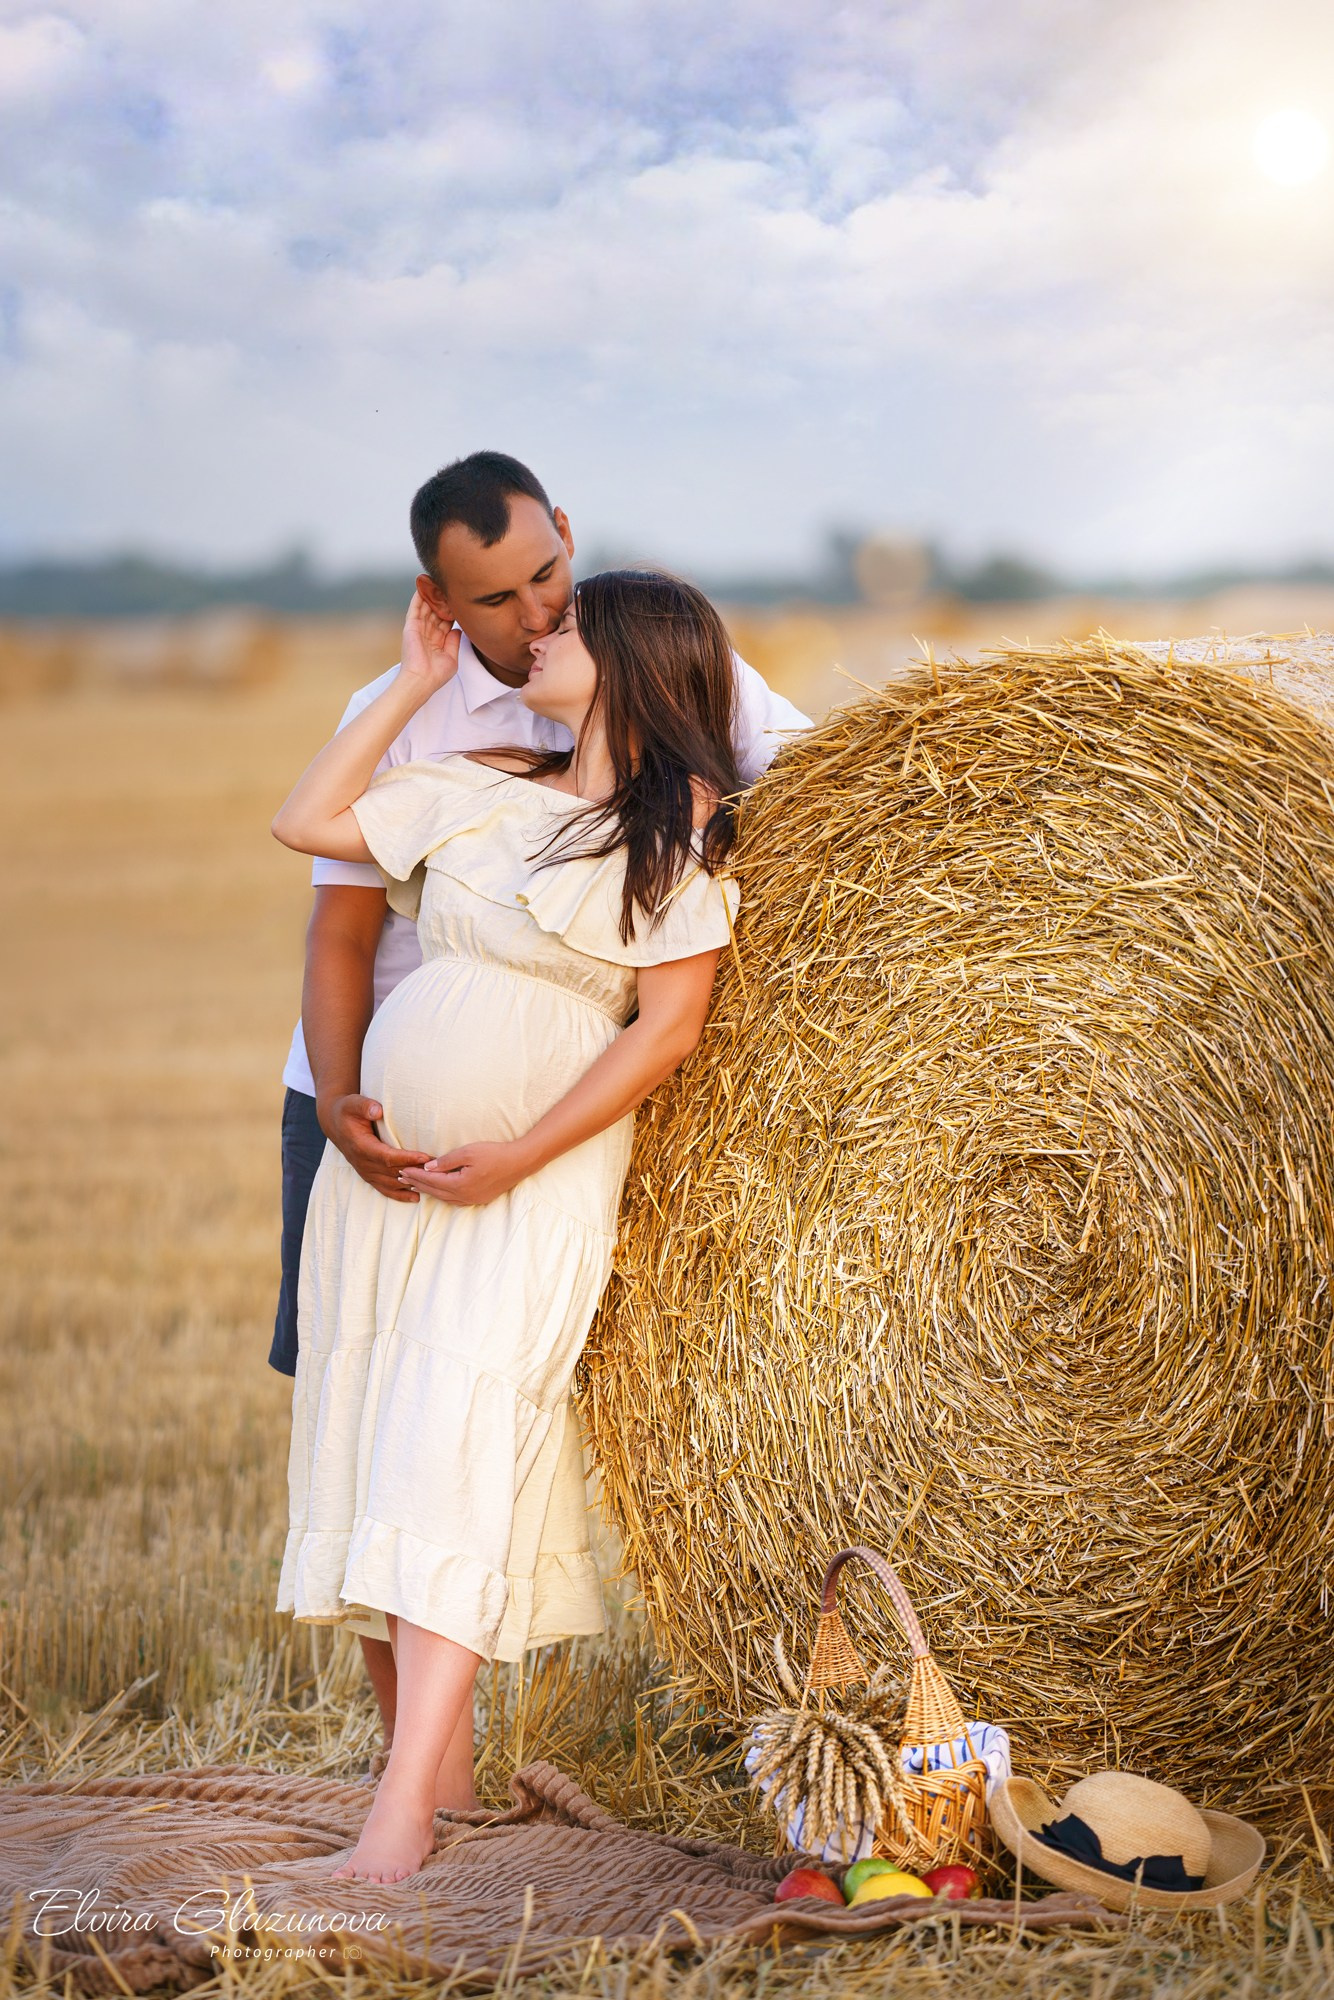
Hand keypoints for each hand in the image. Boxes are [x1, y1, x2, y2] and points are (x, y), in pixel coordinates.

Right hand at [319, 1092, 432, 1200]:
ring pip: (391, 1184)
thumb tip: (378, 1110)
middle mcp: (364, 1163)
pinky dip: (400, 1195)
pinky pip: (385, 1189)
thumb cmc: (347, 1111)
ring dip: (411, 1185)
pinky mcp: (369, 1176)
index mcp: (361, 1147)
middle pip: (393, 1173)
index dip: (407, 1158)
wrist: (336, 1123)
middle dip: (415, 1172)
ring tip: (432, 1183)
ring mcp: (366, 1172)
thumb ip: (365, 1106)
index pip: (387, 1157)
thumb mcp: (353, 1103)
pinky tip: (416, 1197)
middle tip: (437, 1170)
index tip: (425, 1157)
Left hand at [397, 1140, 530, 1206]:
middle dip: (417, 1184)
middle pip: (435, 1192)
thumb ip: (446, 1161)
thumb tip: (428, 1168)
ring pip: (444, 1198)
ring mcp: (472, 1199)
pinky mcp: (479, 1198)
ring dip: (428, 1190)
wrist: (520, 1162)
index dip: (415, 1176)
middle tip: (401, 1178)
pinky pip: (454, 1200)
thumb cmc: (495, 1154)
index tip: (402, 1170)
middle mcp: (464, 1196)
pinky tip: (438, 1190)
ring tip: (415, 1184)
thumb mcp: (468, 1152)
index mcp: (460, 1185)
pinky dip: (442, 1194)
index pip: (431, 1181)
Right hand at [400, 590, 461, 694]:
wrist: (422, 680)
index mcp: (438, 641)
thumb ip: (454, 642)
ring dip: (430, 594)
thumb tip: (458, 629)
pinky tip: (422, 585)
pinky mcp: (411, 627)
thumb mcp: (451, 658)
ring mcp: (419, 629)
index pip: (446, 621)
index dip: (452, 610)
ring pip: (426, 607)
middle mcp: (428, 633)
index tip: (459, 599)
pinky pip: (415, 608)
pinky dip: (418, 597)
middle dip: (441, 599)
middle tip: (448, 585)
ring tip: (434, 579)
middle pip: (436, 611)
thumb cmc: (437, 674)